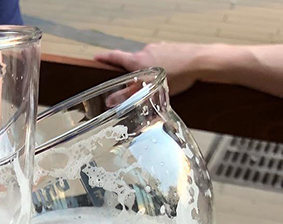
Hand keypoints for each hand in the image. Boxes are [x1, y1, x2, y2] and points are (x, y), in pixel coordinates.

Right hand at [95, 42, 213, 94]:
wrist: (202, 62)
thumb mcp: (149, 90)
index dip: (104, 58)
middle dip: (133, 72)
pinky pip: (162, 57)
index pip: (115, 57)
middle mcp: (146, 51)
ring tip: (159, 82)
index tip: (96, 58)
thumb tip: (111, 101)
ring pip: (148, 60)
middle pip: (133, 61)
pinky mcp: (172, 48)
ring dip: (150, 69)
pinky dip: (163, 65)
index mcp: (137, 61)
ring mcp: (160, 47)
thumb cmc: (179, 75)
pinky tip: (171, 74)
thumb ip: (128, 95)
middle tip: (137, 84)